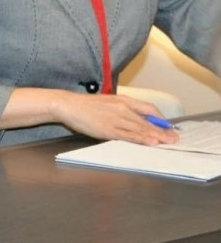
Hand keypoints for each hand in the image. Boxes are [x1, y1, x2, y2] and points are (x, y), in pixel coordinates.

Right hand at [50, 91, 179, 145]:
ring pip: (141, 128)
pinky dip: (142, 139)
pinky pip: (129, 135)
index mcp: (122, 100)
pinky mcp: (108, 129)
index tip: (167, 126)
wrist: (68, 105)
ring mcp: (116, 119)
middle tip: (175, 137)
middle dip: (163, 130)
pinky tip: (151, 142)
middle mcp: (122, 108)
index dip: (160, 118)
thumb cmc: (86, 105)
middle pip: (148, 120)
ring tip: (169, 141)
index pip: (148, 108)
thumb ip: (122, 109)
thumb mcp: (107, 102)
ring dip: (157, 136)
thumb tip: (136, 119)